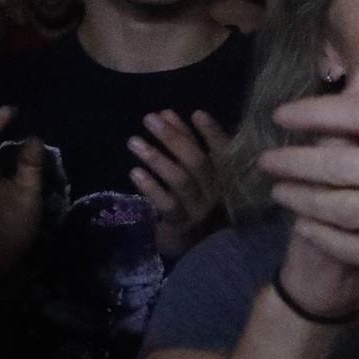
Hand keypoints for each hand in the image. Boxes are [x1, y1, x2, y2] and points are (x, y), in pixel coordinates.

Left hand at [127, 110, 232, 259]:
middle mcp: (216, 192)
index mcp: (225, 177)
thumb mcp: (195, 171)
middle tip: (150, 119)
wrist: (194, 245)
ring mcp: (199, 209)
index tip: (196, 113)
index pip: (223, 151)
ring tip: (134, 141)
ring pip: (181, 181)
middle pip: (197, 162)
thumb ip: (185, 143)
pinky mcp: (181, 224)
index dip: (212, 133)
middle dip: (173, 138)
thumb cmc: (194, 200)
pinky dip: (151, 187)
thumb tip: (166, 113)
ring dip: (157, 158)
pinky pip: (166, 204)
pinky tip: (135, 172)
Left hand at [260, 55, 358, 311]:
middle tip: (267, 160)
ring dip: (304, 199)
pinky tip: (305, 228)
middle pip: (346, 159)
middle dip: (297, 160)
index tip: (285, 115)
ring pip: (345, 205)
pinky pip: (358, 245)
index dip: (320, 111)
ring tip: (281, 192)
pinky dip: (325, 236)